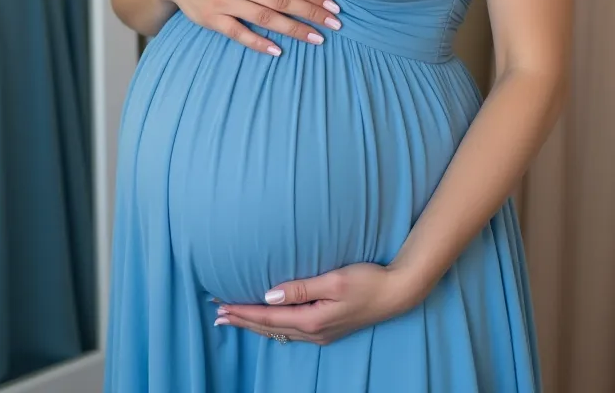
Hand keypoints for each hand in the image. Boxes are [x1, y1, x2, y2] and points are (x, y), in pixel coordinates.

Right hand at [156, 0, 341, 55]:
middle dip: (311, 13)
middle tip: (335, 24)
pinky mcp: (211, 19)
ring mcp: (224, 2)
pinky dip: (258, 43)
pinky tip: (277, 50)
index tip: (332, 5)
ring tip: (316, 38)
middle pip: (281, 1)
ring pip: (264, 19)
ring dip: (293, 30)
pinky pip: (238, 33)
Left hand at [215, 263, 420, 344]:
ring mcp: (321, 333)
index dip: (242, 312)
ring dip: (255, 324)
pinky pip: (290, 330)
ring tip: (235, 319)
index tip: (221, 307)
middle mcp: (313, 332)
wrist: (396, 293)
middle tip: (217, 316)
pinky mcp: (327, 329)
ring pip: (278, 331)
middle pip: (269, 328)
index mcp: (311, 320)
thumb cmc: (367, 281)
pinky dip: (272, 325)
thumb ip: (300, 288)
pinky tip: (268, 322)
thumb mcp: (334, 280)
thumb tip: (269, 295)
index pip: (267, 317)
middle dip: (242, 321)